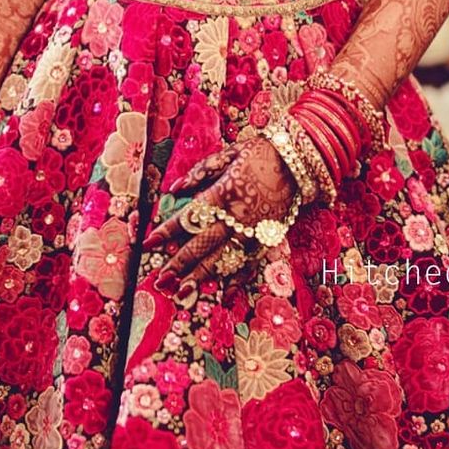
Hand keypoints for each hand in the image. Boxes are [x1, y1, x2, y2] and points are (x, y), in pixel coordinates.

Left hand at [144, 135, 299, 288]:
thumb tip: (175, 188)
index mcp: (225, 192)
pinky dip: (237, 281)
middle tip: (160, 279)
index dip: (168, 230)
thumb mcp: (229, 153)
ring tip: (181, 291)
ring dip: (201, 277)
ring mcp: (254, 231)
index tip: (148, 242)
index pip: (190, 216)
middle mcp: (238, 216)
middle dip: (179, 262)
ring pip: (224, 259)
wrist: (300, 162)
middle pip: (203, 244)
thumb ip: (202, 171)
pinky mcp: (268, 238)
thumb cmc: (260, 153)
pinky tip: (224, 295)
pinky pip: (250, 264)